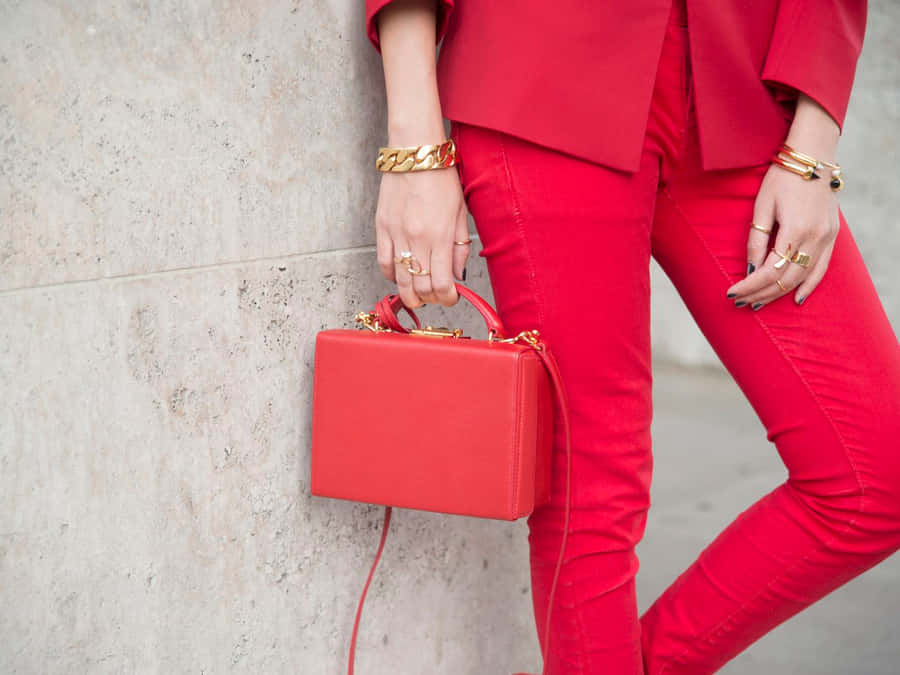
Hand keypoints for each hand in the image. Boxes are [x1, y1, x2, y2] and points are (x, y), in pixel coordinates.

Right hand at [374, 159, 470, 308]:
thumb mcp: (460, 212)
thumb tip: (458, 274)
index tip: (452, 297)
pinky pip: (383, 262)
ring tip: (419, 292)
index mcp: (440, 236)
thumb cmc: (441, 179)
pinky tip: (401, 275)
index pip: (442, 284)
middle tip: (437, 296)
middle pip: (420, 288)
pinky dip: (391, 275)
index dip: (448, 298)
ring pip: (400, 281)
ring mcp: (396, 235)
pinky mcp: (382, 228)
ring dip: (411, 293)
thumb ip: (460, 246)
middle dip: (430, 300)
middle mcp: (417, 239)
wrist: (415, 154)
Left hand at [726, 93, 840, 309]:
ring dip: (779, 293)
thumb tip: (751, 269)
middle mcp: (814, 238)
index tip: (732, 293)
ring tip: (758, 303)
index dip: (749, 285)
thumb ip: (757, 240)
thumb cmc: (782, 178)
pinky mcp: (832, 236)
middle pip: (785, 279)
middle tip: (740, 302)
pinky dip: (809, 286)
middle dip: (760, 293)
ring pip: (802, 278)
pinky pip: (822, 269)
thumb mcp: (762, 207)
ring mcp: (826, 238)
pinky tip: (796, 298)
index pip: (769, 270)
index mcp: (794, 230)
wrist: (812, 158)